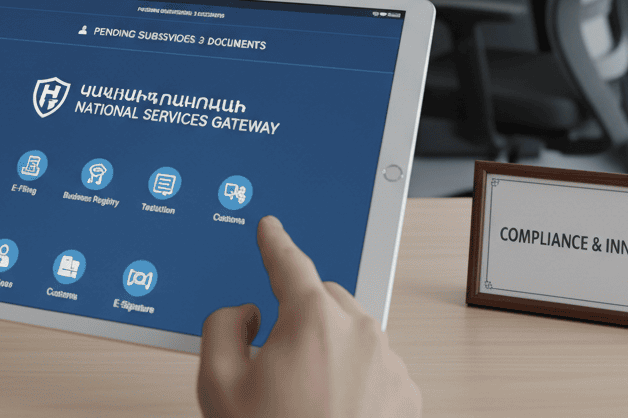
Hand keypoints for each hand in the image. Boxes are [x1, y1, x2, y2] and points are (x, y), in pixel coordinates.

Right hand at [198, 215, 420, 417]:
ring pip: (351, 333)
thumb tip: (246, 315)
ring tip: (308, 402)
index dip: (274, 241)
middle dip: (300, 318)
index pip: (288, 261)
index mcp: (313, 319)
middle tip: (278, 366)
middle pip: (322, 299)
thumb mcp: (218, 385)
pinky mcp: (409, 397)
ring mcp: (390, 365)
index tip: (271, 228)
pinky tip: (335, 413)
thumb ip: (222, 327)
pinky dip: (356, 378)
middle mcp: (359, 331)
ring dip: (330, 349)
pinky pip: (376, 367)